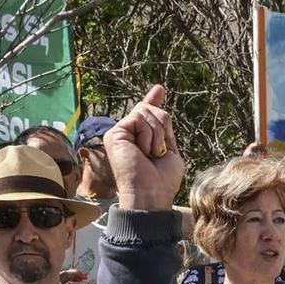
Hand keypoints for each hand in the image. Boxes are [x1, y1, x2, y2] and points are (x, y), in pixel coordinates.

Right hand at [111, 83, 185, 212]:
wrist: (151, 194)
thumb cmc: (162, 179)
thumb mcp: (170, 148)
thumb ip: (164, 126)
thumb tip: (159, 93)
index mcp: (143, 139)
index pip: (147, 114)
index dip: (153, 101)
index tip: (160, 89)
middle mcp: (129, 134)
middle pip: (152, 109)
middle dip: (163, 127)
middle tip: (159, 152)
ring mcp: (120, 133)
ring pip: (146, 112)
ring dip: (157, 135)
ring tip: (151, 155)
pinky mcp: (114, 134)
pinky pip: (139, 118)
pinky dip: (148, 135)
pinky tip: (142, 151)